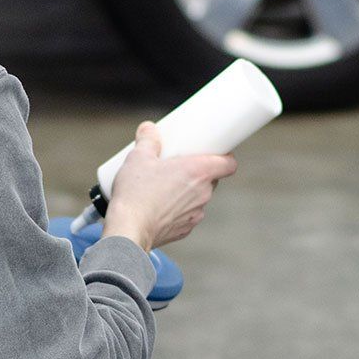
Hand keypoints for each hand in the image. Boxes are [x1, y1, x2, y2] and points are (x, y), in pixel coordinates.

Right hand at [101, 120, 236, 249]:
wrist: (129, 229)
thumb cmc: (136, 193)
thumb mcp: (138, 158)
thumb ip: (147, 140)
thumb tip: (149, 129)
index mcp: (198, 172)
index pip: (229, 164)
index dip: (224, 157)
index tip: (213, 153)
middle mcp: (202, 194)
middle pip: (211, 180)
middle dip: (198, 173)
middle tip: (178, 166)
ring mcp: (195, 214)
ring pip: (198, 198)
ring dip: (187, 193)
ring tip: (164, 188)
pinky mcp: (184, 230)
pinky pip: (186, 215)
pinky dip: (177, 211)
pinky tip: (159, 207)